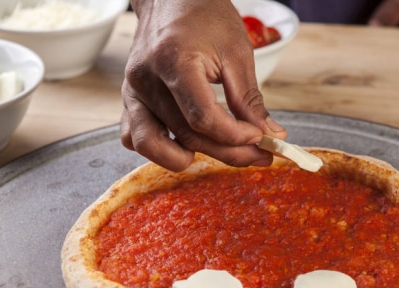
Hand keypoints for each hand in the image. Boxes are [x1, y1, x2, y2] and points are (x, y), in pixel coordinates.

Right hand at [121, 0, 286, 171]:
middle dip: (229, 152)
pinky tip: (187, 144)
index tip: (261, 137)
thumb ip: (250, 99)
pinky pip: (133, 138)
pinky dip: (159, 149)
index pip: (203, 118)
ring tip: (223, 151)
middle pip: (187, 136)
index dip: (236, 136)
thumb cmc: (205, 17)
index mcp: (173, 61)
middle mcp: (145, 80)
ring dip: (192, 158)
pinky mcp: (129, 99)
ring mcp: (132, 91)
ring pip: (155, 145)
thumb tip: (270, 136)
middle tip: (260, 155)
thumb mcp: (237, 53)